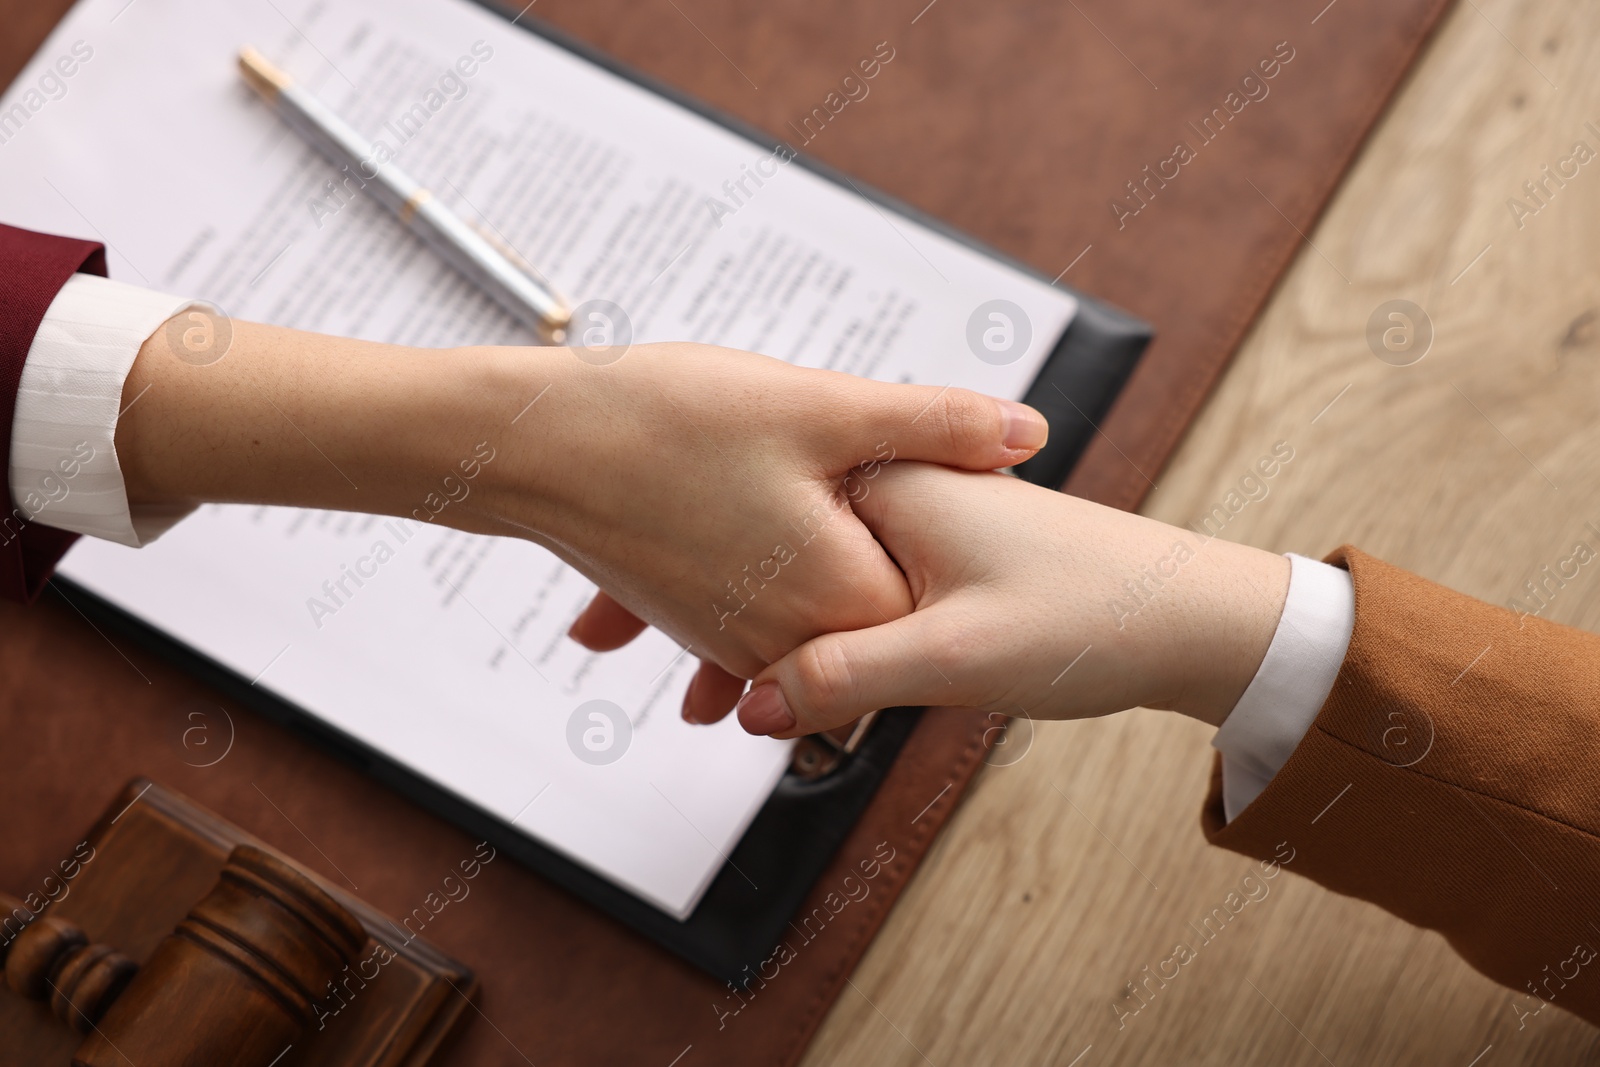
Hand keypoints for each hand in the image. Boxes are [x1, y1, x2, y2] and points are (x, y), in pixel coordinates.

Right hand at [118, 324, 1048, 720]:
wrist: (531, 447)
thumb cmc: (667, 421)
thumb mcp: (819, 408)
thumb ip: (934, 426)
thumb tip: (1030, 432)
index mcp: (841, 593)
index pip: (942, 606)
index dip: (965, 549)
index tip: (980, 509)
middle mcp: (790, 637)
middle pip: (882, 614)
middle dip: (896, 555)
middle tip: (893, 493)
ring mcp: (734, 638)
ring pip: (816, 612)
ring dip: (825, 566)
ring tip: (810, 490)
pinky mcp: (693, 621)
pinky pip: (754, 614)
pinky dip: (762, 575)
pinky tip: (751, 522)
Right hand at [724, 462, 1290, 736]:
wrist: (1192, 616)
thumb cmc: (1094, 613)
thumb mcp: (953, 655)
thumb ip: (845, 677)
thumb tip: (756, 710)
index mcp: (890, 488)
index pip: (768, 533)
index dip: (716, 605)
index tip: (684, 668)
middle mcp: (898, 495)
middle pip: (782, 565)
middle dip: (726, 628)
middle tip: (681, 693)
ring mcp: (918, 527)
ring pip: (813, 586)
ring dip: (770, 641)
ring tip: (728, 705)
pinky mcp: (940, 560)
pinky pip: (854, 598)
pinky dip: (821, 639)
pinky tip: (804, 687)